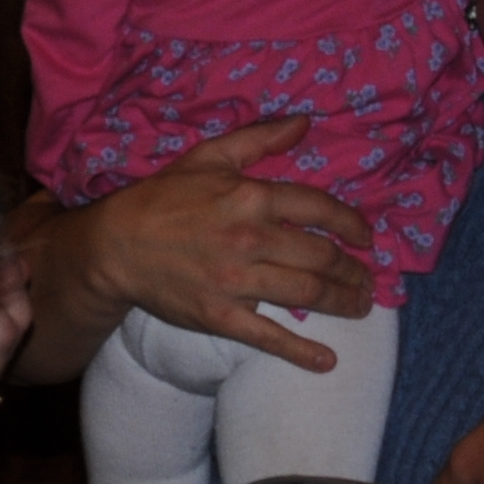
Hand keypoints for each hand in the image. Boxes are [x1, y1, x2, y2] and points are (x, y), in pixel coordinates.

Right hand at [7, 119, 378, 383]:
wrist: (115, 246)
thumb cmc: (162, 198)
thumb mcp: (209, 157)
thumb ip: (259, 139)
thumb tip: (303, 123)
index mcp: (251, 197)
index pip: (318, 209)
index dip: (351, 224)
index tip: (367, 238)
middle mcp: (251, 239)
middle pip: (321, 256)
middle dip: (353, 270)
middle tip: (368, 279)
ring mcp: (237, 281)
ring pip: (306, 293)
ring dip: (343, 302)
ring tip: (361, 306)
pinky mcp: (221, 316)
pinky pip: (269, 336)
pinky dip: (301, 352)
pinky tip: (328, 361)